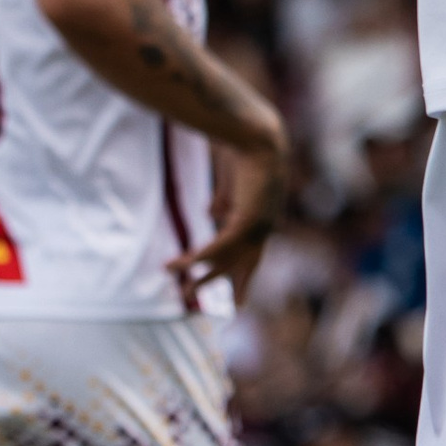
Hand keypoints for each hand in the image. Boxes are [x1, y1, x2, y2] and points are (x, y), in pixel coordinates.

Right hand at [171, 138, 287, 308]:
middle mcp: (265, 227)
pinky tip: (181, 266)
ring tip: (184, 295)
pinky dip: (198, 258)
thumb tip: (211, 214)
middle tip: (228, 308)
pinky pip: (217, 247)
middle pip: (245, 265)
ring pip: (227, 262)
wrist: (255, 136)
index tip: (238, 294)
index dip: (243, 272)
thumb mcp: (232, 182)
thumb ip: (224, 201)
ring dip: (204, 279)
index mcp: (262, 219)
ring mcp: (258, 226)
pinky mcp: (246, 221)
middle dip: (233, 286)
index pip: (251, 253)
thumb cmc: (243, 151)